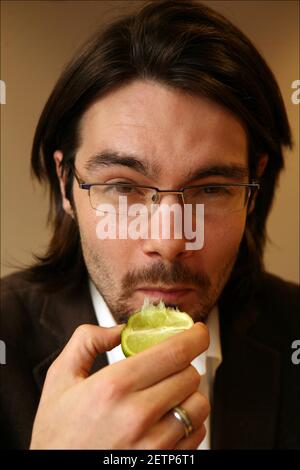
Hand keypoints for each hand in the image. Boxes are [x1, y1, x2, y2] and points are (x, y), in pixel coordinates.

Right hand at [30, 322, 209, 448]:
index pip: (173, 352)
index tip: (198, 332)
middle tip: (168, 368)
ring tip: (166, 397)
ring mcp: (153, 445)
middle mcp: (137, 416)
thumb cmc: (58, 435)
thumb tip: (119, 329)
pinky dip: (188, 423)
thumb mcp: (59, 379)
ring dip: (188, 395)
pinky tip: (165, 421)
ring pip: (198, 405)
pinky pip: (197, 435)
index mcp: (114, 387)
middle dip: (183, 365)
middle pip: (190, 375)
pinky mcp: (163, 464)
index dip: (194, 337)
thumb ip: (86, 342)